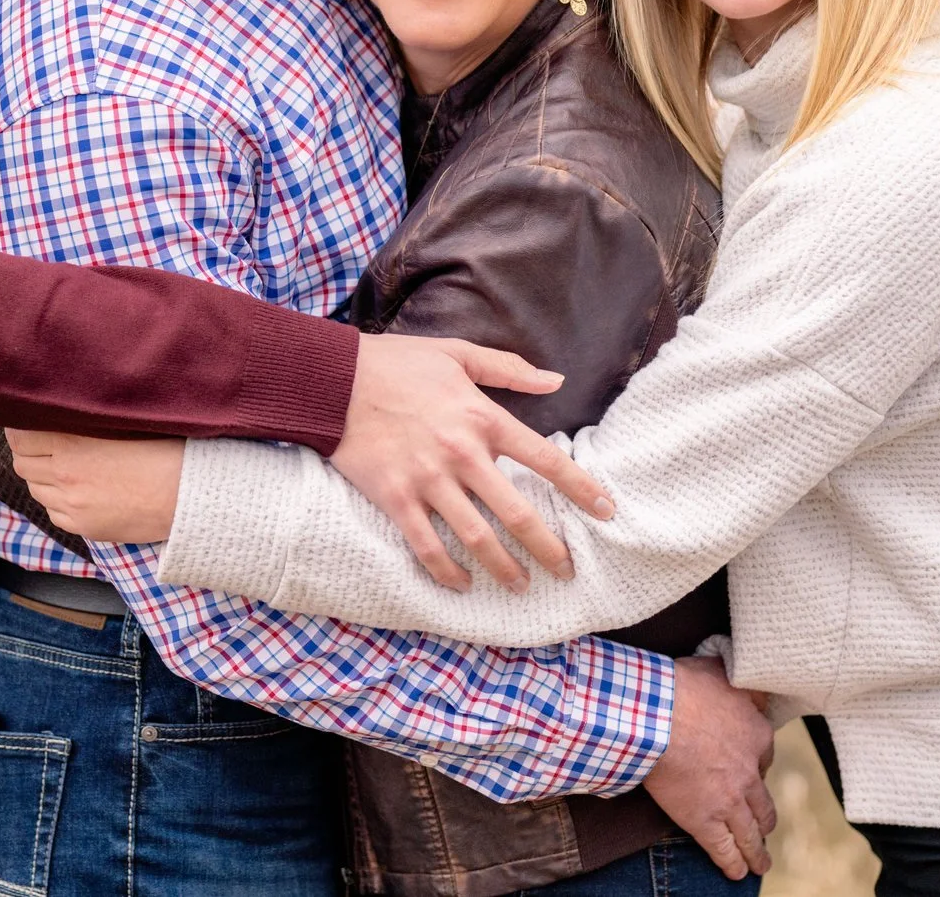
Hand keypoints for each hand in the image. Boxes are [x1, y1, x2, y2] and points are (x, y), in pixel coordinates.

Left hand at [6, 430, 183, 541]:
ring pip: (35, 488)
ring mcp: (73, 505)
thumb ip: (87, 416)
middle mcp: (65, 476)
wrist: (190, 494)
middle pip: (22, 463)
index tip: (26, 420)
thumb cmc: (166, 449)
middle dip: (27, 451)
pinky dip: (57, 499)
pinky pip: (54, 512)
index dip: (20, 427)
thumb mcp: (123, 422)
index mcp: (72, 443)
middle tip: (41, 441)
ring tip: (61, 465)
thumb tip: (62, 406)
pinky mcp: (84, 527)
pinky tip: (76, 489)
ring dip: (41, 475)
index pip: (21, 436)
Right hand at [329, 333, 614, 594]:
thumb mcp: (456, 353)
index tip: (606, 511)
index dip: (582, 488)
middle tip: (567, 571)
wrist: (333, 379)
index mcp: (483, 418)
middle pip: (518, 513)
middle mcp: (463, 454)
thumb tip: (557, 379)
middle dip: (548, 548)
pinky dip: (447, 572)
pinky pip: (428, 547)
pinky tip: (462, 584)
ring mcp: (429, 480)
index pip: (547, 459)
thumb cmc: (396, 363)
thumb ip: (509, 369)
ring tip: (520, 586)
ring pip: (477, 538)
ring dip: (503, 569)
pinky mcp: (396, 498)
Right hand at [643, 655, 776, 880]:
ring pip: (752, 833)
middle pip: (765, 804)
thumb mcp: (721, 671)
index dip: (756, 765)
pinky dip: (734, 864)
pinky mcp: (705, 821)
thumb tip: (752, 676)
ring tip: (761, 861)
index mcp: (757, 735)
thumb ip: (740, 680)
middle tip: (763, 825)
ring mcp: (730, 801)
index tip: (749, 771)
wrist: (655, 715)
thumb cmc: (682, 687)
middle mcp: (750, 773)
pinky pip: (725, 850)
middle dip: (764, 817)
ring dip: (757, 850)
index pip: (764, 757)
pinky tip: (738, 872)